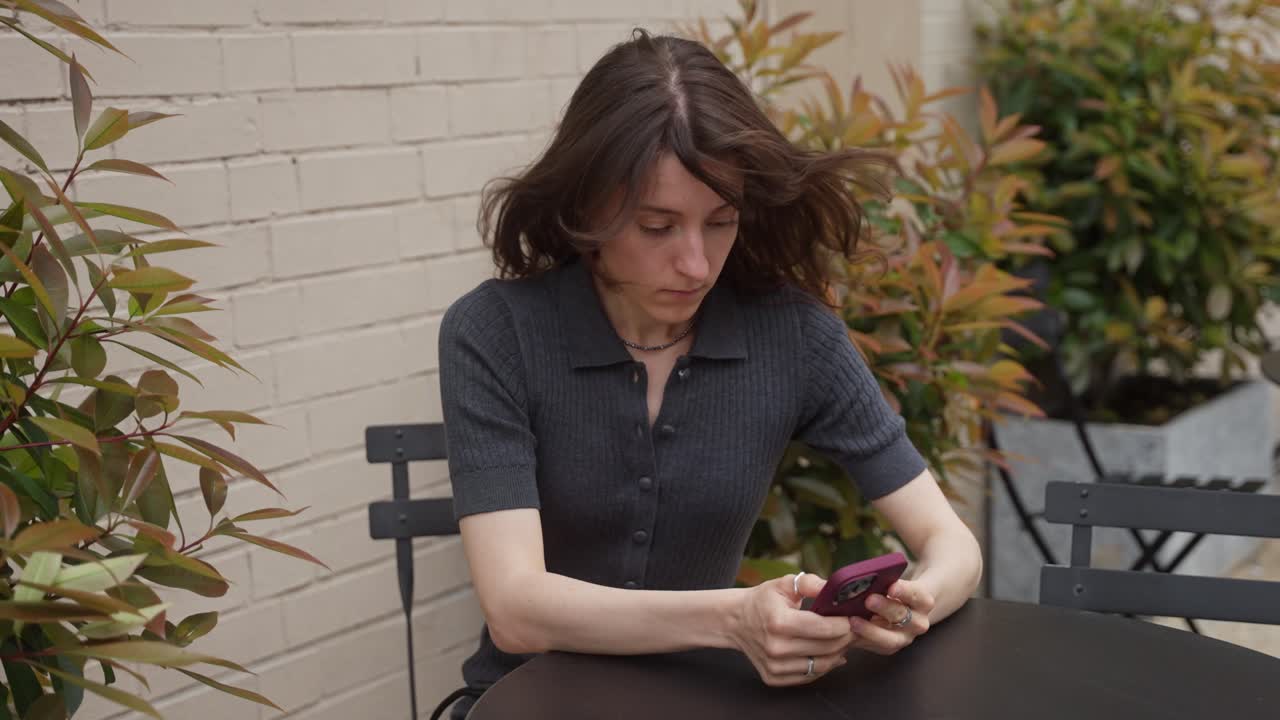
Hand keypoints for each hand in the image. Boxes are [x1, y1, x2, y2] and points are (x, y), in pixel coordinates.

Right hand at [730, 573, 853, 686]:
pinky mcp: (773, 678)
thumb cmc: (763, 600)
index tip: (852, 617)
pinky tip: (829, 654)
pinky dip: (823, 666)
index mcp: (779, 622)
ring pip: (822, 666)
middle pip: (827, 648)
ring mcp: (774, 666)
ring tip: (843, 640)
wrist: (736, 620)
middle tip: (854, 629)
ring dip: (838, 653)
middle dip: (846, 638)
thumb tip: (835, 589)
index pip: (824, 628)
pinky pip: (809, 676)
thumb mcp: (784, 584)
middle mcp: (776, 648)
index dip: (844, 624)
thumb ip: (810, 583)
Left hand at [849, 578, 934, 655]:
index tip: (891, 586)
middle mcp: (918, 622)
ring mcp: (905, 638)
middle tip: (868, 600)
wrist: (904, 610)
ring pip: (890, 639)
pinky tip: (848, 632)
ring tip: (853, 621)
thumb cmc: (894, 590)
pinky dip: (862, 639)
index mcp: (923, 600)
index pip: (916, 594)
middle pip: (902, 616)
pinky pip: (875, 647)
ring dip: (871, 630)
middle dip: (885, 608)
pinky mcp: (890, 648)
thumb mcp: (897, 582)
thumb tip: (867, 571)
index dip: (905, 591)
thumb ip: (887, 578)